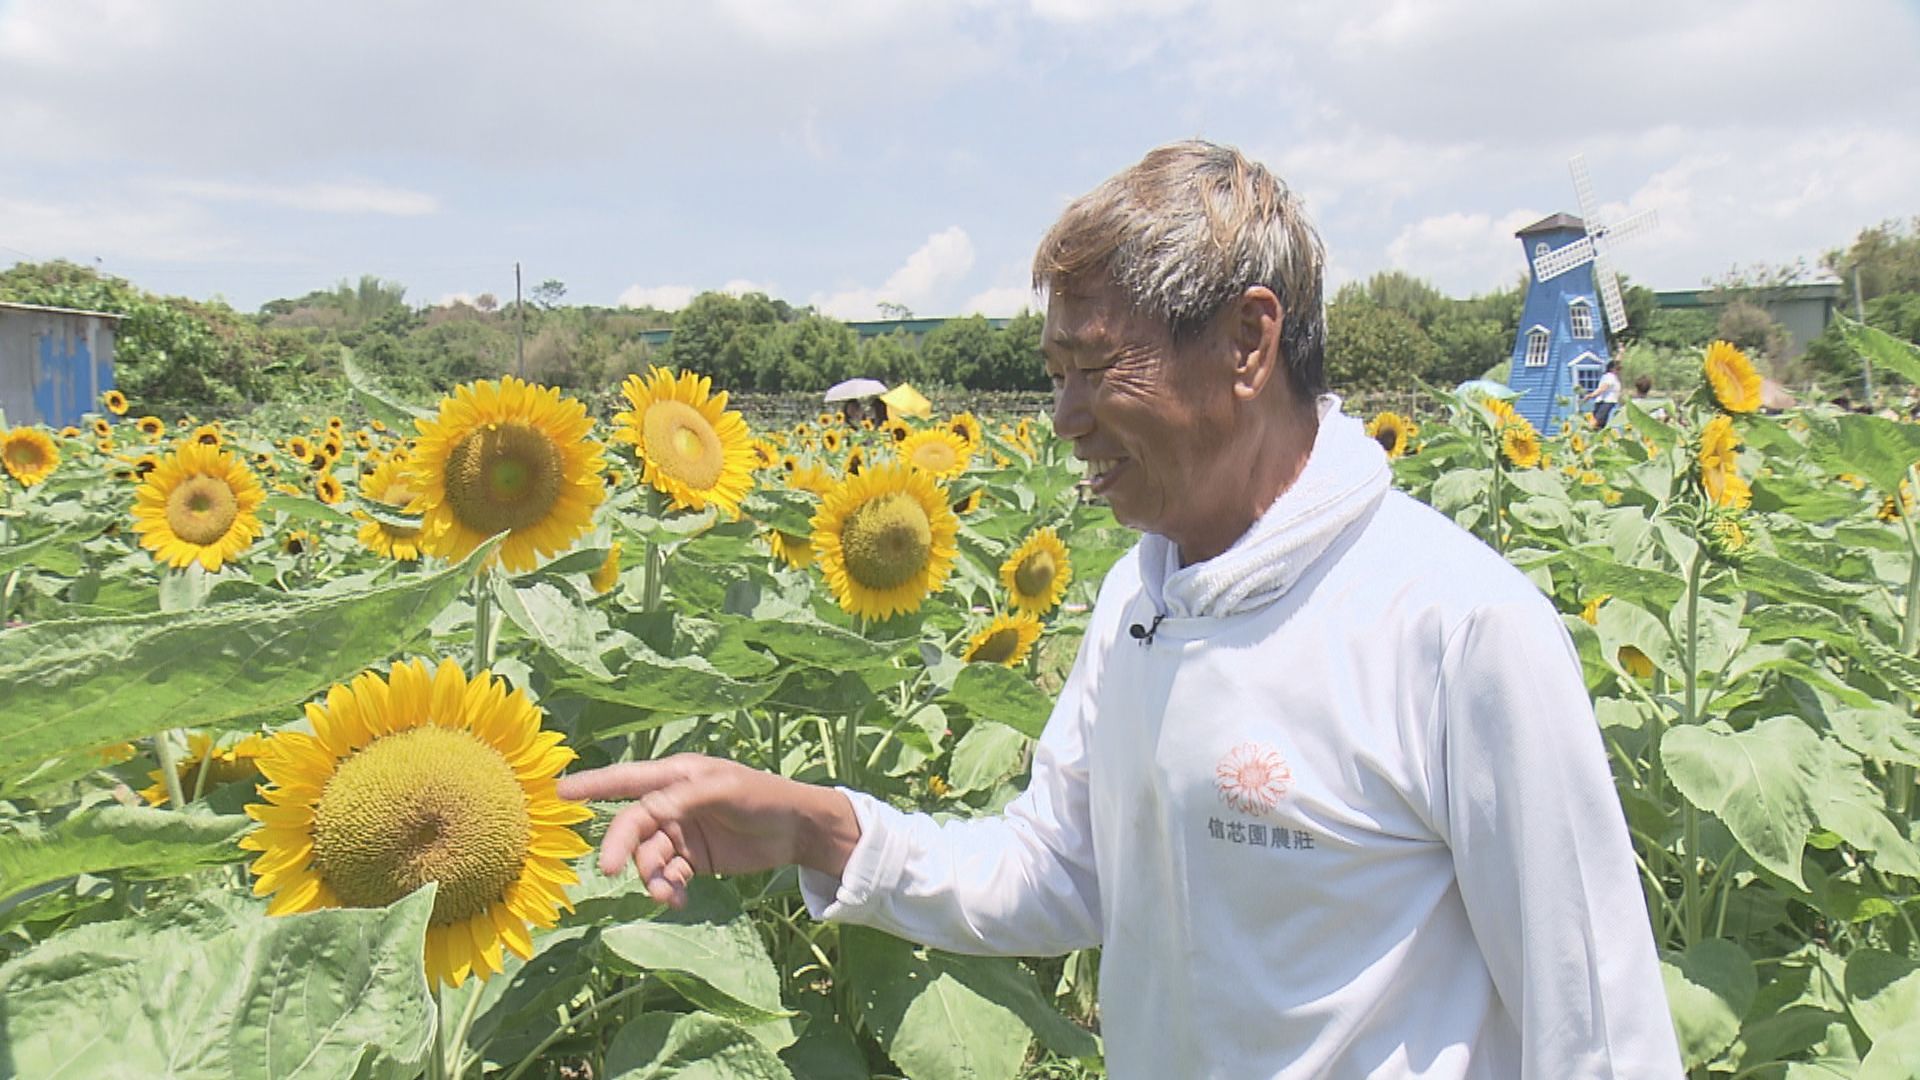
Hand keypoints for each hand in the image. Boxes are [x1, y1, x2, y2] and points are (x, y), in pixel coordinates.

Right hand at [556, 753, 859, 907]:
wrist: (798, 830)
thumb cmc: (764, 796)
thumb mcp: (724, 789)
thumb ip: (682, 798)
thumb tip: (644, 811)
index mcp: (677, 776)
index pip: (627, 779)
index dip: (592, 784)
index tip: (559, 793)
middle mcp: (673, 803)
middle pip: (633, 826)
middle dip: (620, 847)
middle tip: (606, 870)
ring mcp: (681, 833)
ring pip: (648, 857)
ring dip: (650, 876)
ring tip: (666, 892)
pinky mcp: (693, 859)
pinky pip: (667, 875)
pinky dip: (667, 889)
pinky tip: (677, 899)